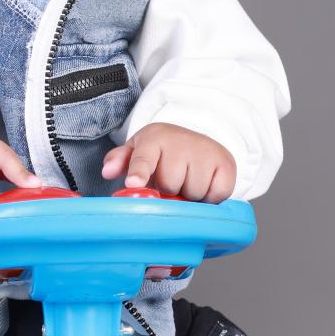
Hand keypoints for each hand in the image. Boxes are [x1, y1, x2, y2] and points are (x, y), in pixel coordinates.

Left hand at [100, 122, 235, 201]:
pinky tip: (205, 183)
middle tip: (172, 178)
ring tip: (187, 180)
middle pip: (170, 185)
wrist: (197, 140)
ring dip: (189, 194)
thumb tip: (107, 172)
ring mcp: (206, 152)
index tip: (134, 184)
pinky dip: (211, 196)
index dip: (139, 172)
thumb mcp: (137, 150)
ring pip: (194, 193)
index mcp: (153, 139)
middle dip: (169, 189)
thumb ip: (119, 160)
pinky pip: (217, 195)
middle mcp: (181, 142)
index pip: (144, 158)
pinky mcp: (227, 164)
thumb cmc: (162, 151)